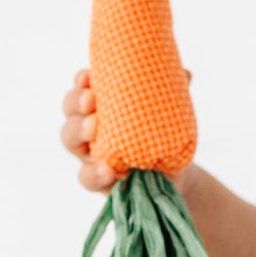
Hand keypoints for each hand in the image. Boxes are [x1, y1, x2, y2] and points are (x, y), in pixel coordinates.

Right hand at [59, 67, 198, 189]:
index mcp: (104, 107)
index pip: (84, 89)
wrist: (175, 175)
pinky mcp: (99, 181)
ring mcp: (91, 154)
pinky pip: (87, 178)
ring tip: (91, 128)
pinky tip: (106, 170)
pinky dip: (93, 174)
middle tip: (90, 100)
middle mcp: (91, 129)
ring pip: (70, 141)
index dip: (81, 81)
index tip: (88, 76)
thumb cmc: (164, 137)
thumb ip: (176, 94)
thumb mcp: (170, 114)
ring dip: (76, 131)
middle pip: (71, 111)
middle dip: (75, 102)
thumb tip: (185, 74)